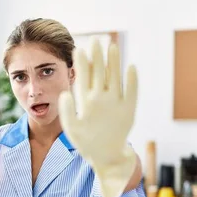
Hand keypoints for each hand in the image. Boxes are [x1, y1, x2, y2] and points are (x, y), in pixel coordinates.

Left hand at [59, 38, 138, 196]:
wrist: (106, 157)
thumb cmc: (86, 144)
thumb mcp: (72, 129)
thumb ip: (67, 112)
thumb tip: (64, 93)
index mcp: (87, 101)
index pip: (84, 78)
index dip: (82, 64)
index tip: (78, 48)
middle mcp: (101, 98)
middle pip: (100, 73)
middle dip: (98, 57)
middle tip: (95, 39)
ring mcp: (116, 102)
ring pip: (115, 78)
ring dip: (114, 63)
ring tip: (113, 46)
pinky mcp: (129, 110)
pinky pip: (131, 92)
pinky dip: (132, 81)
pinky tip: (131, 68)